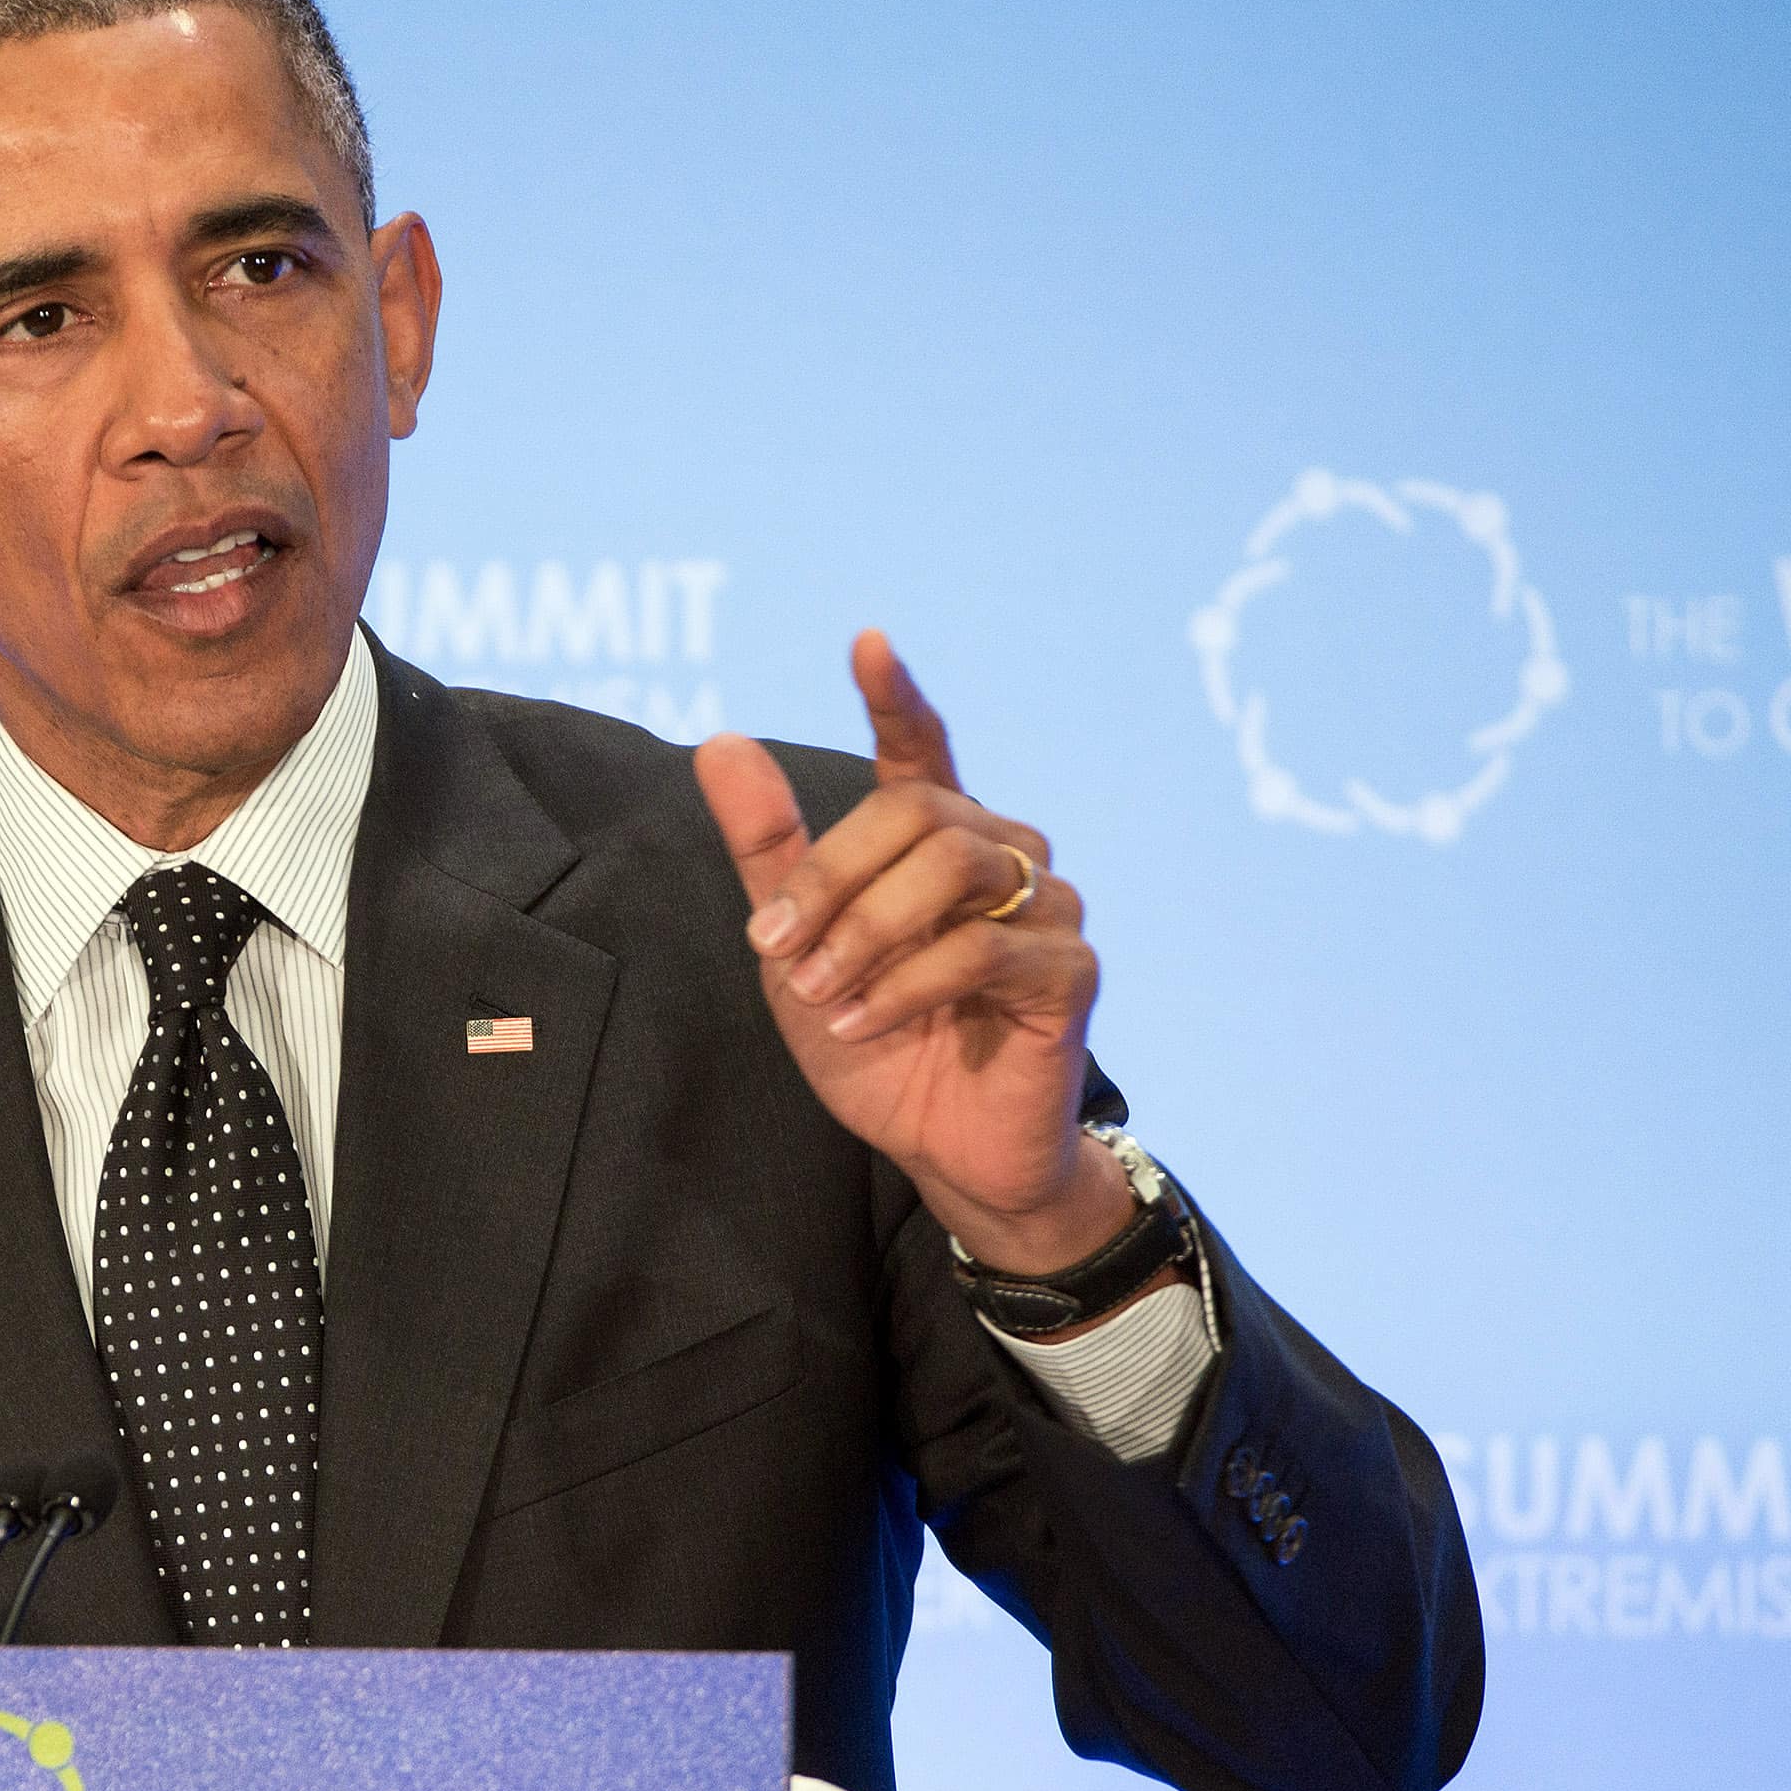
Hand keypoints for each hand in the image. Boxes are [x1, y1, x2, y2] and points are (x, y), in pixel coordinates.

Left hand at [693, 631, 1131, 1276]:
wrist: (937, 1147)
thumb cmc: (873, 1040)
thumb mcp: (795, 949)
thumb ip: (767, 852)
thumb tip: (720, 743)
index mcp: (934, 843)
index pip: (921, 749)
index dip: (896, 698)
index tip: (867, 643)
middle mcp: (1001, 857)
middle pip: (916, 812)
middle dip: (831, 877)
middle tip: (777, 949)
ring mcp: (1045, 908)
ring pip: (954, 868)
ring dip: (866, 931)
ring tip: (821, 993)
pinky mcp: (1070, 972)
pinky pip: (985, 949)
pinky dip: (907, 985)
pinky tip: (864, 1024)